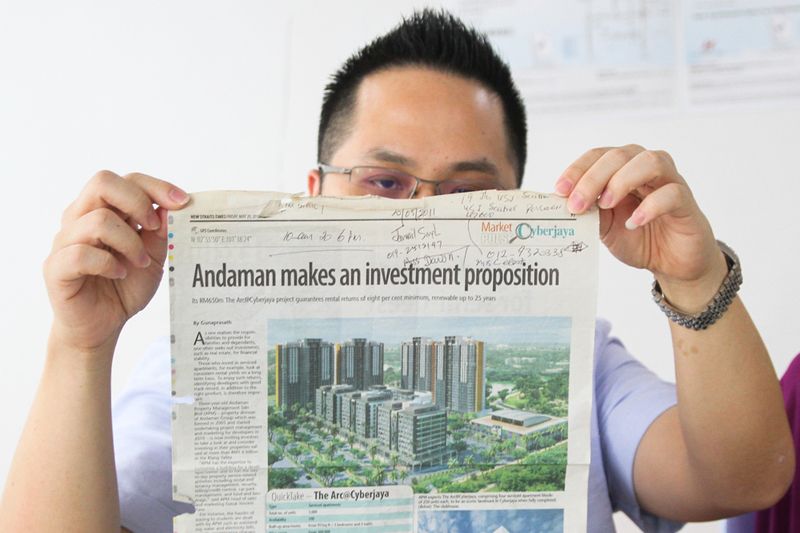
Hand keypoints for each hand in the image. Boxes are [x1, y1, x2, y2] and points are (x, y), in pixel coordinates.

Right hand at [44, 171, 189, 355]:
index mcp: (103, 209)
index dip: (155, 186)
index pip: (125, 180)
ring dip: (129, 242)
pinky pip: (80, 253)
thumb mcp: (154, 256)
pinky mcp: (56, 267)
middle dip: (138, 202)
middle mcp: (80, 218)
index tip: (181, 202)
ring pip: (98, 220)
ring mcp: (65, 241)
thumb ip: (161, 231)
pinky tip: (119, 274)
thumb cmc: (124, 286)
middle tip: (155, 228)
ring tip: (139, 263)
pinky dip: (108, 263)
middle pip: (103, 182)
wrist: (103, 325)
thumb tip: (174, 205)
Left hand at [554, 145, 726, 310]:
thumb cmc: (638, 237)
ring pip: (649, 162)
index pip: (598, 155)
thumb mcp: (604, 226)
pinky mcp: (686, 203)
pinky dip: (650, 206)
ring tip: (606, 205)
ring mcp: (669, 182)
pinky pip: (671, 194)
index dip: (578, 169)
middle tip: (577, 204)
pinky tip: (634, 223)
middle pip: (619, 155)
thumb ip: (589, 212)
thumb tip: (563, 203)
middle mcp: (646, 168)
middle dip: (593, 178)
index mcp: (623, 169)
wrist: (671, 263)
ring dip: (622, 181)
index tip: (560, 190)